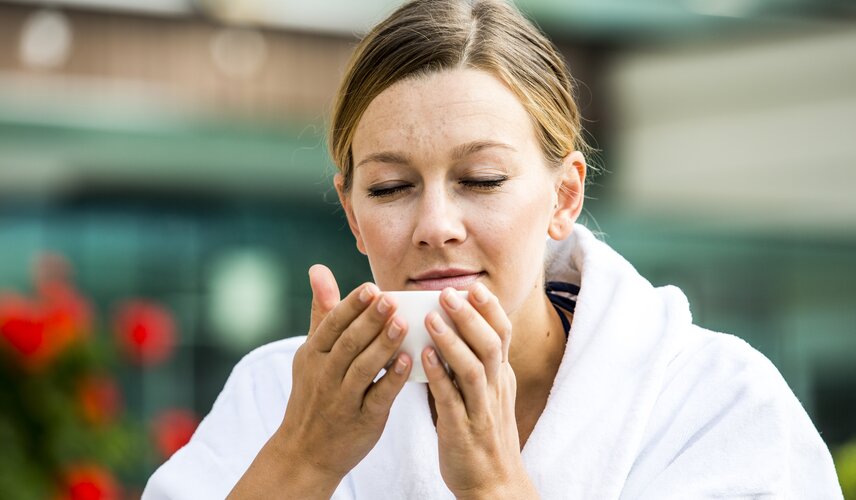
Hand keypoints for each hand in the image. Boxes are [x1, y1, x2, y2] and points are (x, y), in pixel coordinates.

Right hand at [277, 264, 411, 486]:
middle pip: (348, 343)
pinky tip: (408, 361)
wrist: (305, 452)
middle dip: (370, 320)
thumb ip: (322, 311)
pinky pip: (378, 396)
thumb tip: (319, 269)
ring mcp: (342, 399)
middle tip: (392, 299)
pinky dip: (392, 378)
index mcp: (313, 354)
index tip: (372, 288)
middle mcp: (324, 375)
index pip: (332, 325)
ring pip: (363, 368)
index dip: (352, 306)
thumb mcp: (311, 353)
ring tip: (403, 323)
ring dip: (383, 345)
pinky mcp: (362, 420)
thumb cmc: (314, 393)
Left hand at [422, 283, 537, 498]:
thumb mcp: (486, 393)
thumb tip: (450, 330)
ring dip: (453, 340)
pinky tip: (423, 356)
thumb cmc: (482, 434)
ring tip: (431, 318)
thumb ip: (473, 363)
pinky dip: (438, 375)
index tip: (473, 286)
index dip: (490, 308)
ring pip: (473, 368)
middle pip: (491, 343)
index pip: (503, 333)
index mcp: (500, 376)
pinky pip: (451, 398)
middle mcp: (495, 388)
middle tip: (448, 292)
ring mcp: (481, 409)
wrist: (492, 484)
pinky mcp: (463, 430)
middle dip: (471, 316)